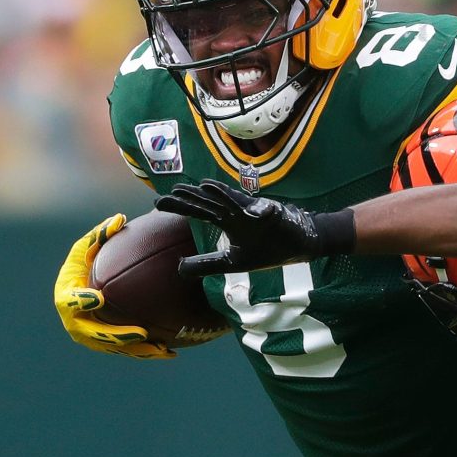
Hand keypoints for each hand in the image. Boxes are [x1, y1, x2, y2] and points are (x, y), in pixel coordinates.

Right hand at [53, 214, 175, 358]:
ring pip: (113, 347)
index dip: (80, 302)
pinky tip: (169, 352)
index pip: (69, 301)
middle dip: (115, 336)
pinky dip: (146, 351)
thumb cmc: (85, 261)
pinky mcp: (107, 342)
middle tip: (139, 332)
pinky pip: (126, 350)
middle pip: (93, 334)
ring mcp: (90, 335)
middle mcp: (75, 320)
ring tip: (159, 348)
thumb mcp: (88, 245)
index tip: (97, 298)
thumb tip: (119, 219)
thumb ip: (100, 233)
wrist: (85, 284)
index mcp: (66, 295)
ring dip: (136, 350)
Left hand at [155, 180, 326, 275]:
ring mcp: (254, 211)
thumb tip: (178, 269)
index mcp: (227, 222)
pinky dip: (254, 207)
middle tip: (167, 194)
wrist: (298, 245)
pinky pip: (262, 209)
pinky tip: (252, 209)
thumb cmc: (266, 249)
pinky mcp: (272, 214)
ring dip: (220, 194)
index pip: (199, 211)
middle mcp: (236, 213)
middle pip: (210, 202)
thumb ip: (206, 264)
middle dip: (191, 198)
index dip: (180, 206)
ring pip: (233, 201)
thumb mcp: (231, 263)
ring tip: (202, 187)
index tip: (157, 203)